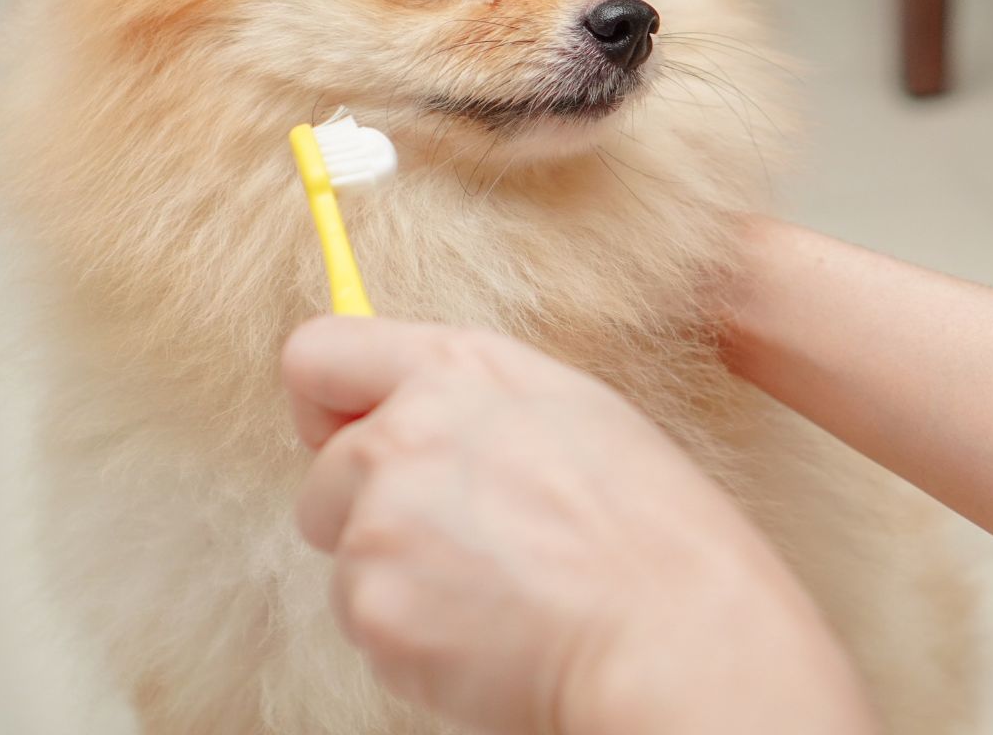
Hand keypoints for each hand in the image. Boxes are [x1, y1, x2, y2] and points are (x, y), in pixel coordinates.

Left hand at [281, 316, 874, 734]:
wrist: (673, 633)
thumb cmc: (652, 529)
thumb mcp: (572, 412)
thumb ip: (472, 402)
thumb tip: (405, 416)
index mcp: (460, 370)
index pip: (318, 353)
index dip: (325, 403)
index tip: (343, 433)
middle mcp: (404, 434)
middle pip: (326, 472)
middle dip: (372, 511)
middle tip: (467, 543)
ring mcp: (381, 523)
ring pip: (349, 556)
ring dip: (401, 579)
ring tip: (501, 590)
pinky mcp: (375, 609)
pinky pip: (371, 626)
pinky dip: (416, 640)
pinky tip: (494, 633)